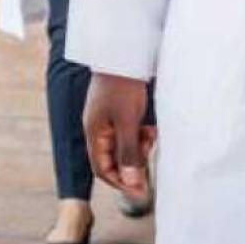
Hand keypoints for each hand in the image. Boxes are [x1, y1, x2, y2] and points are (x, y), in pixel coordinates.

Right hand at [83, 73, 156, 201]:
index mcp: (94, 132)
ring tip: (150, 134)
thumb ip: (129, 153)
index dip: (121, 182)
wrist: (123, 54)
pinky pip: (127, 134)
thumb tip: (131, 184)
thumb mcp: (128, 122)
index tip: (142, 189)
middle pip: (113, 159)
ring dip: (138, 147)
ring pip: (122, 146)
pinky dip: (139, 135)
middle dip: (133, 161)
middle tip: (149, 151)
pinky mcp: (116, 112)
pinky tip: (148, 126)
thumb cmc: (122, 86)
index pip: (102, 169)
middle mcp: (97, 128)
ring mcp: (106, 120)